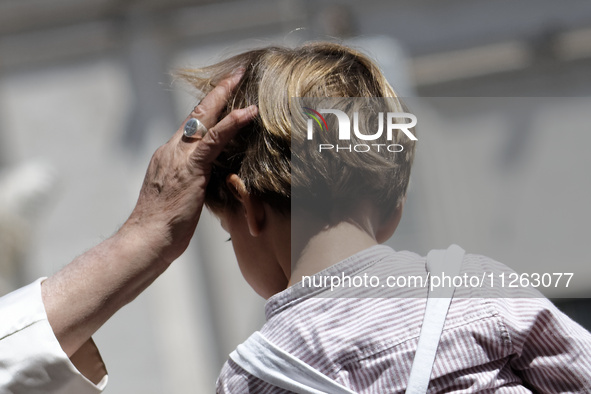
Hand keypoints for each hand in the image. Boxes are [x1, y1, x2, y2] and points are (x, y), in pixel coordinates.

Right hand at [124, 70, 256, 264]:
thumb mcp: (180, 198)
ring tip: (241, 78)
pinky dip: (233, 123)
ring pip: (204, 119)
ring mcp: (178, 157)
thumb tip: (208, 183)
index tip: (220, 94)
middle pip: (195, 114)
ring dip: (224, 96)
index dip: (206, 109)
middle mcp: (171, 150)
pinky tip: (249, 111)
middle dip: (216, 92)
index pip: (189, 126)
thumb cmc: (163, 227)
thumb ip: (193, 183)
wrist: (147, 239)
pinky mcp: (190, 167)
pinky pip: (215, 139)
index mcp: (167, 157)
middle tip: (233, 75)